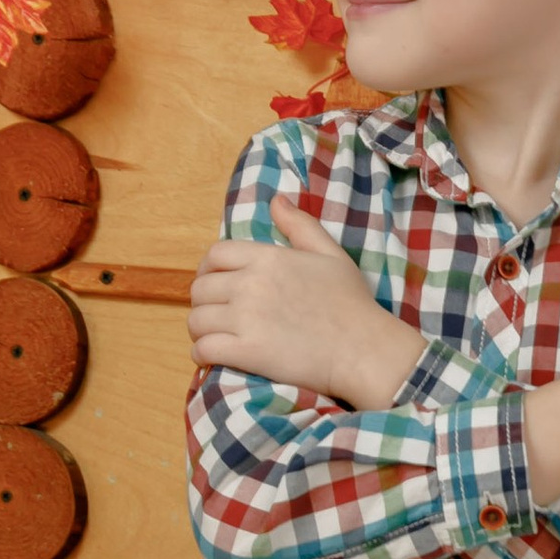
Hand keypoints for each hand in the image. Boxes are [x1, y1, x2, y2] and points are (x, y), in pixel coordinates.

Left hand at [188, 203, 421, 408]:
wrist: (363, 349)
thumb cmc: (351, 303)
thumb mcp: (330, 254)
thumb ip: (300, 225)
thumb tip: (276, 201)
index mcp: (268, 258)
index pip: (214, 255)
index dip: (208, 269)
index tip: (216, 283)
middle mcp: (251, 284)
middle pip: (200, 288)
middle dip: (204, 301)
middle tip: (218, 314)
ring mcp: (246, 319)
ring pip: (196, 320)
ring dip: (200, 330)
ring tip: (215, 336)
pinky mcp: (246, 352)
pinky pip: (203, 349)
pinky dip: (202, 354)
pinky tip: (213, 357)